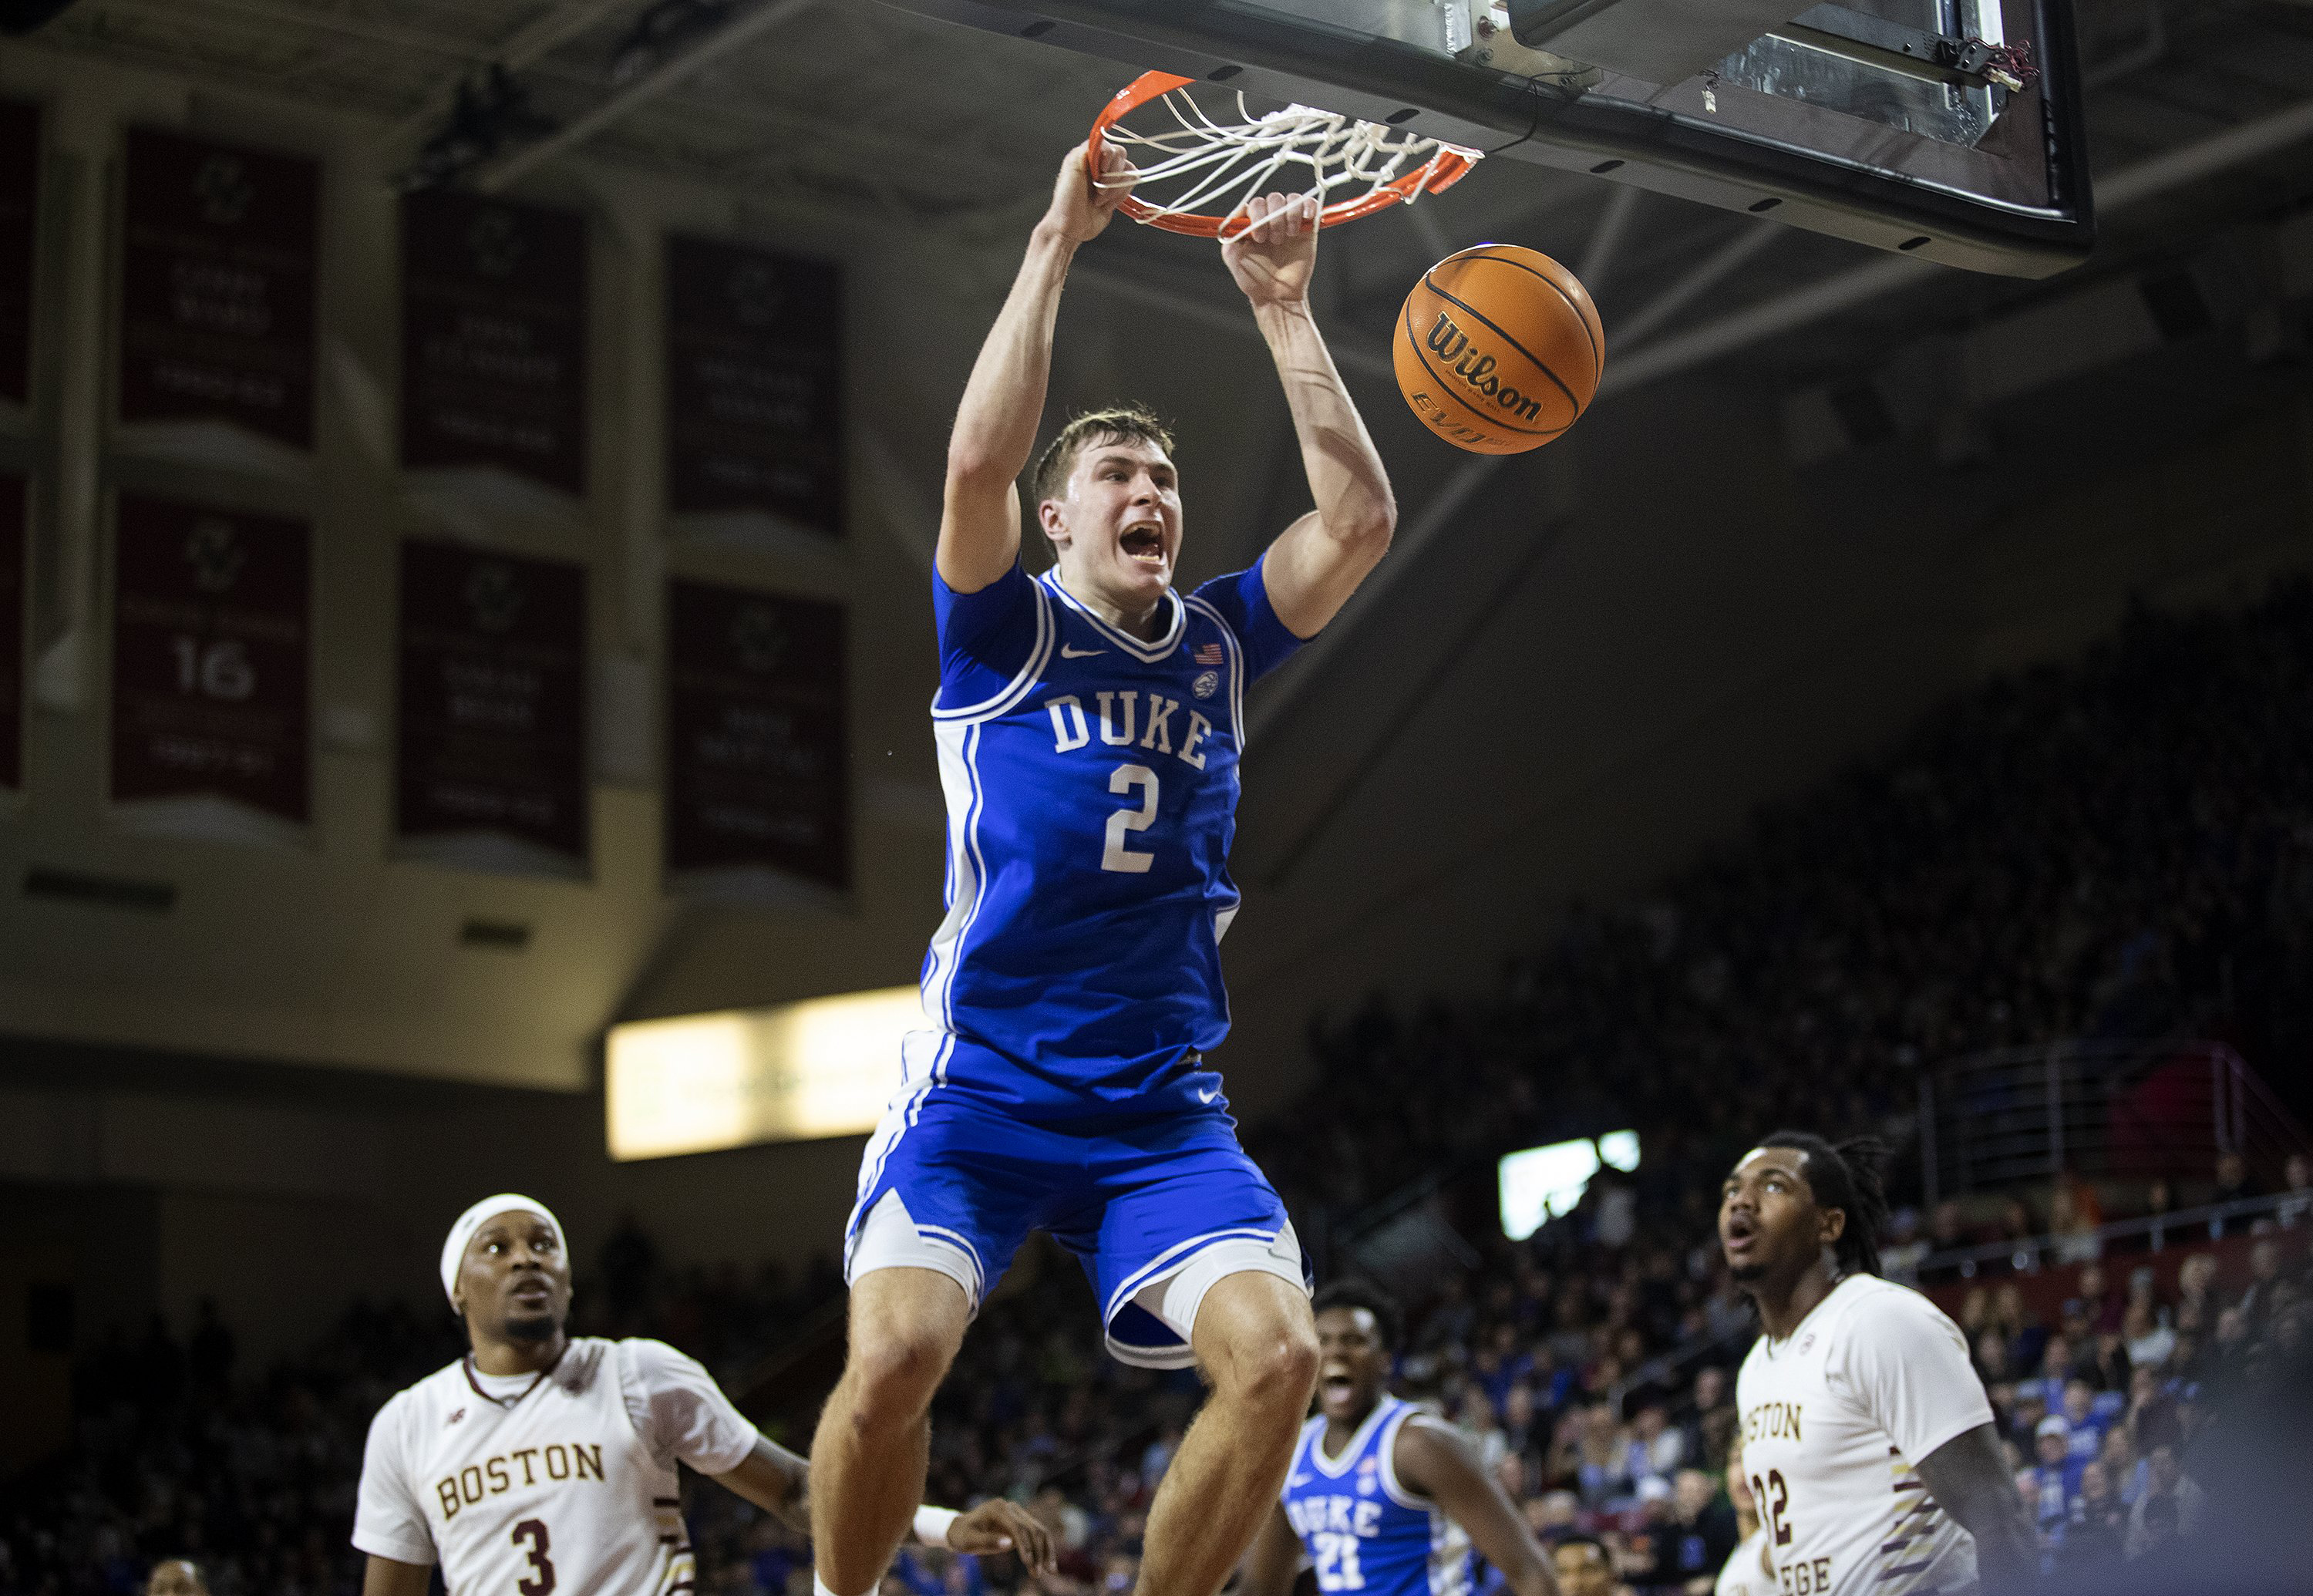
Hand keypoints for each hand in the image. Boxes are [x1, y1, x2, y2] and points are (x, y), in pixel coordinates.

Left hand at [947, 1499, 1056, 1575]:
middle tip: (1039, 1573)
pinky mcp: (1021, 1524)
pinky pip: (1036, 1536)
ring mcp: (1018, 1515)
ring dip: (1046, 1551)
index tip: (1028, 1564)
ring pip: (1039, 1532)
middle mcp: (1012, 1508)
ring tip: (1050, 1571)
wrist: (961, 1529)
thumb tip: (1010, 1544)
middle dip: (1039, 1552)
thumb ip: (988, 1541)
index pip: (1018, 1527)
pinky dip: (1043, 1550)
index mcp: (999, 1509)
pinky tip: (1046, 1565)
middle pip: (1033, 1528)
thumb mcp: (969, 1541)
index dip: (1025, 1545)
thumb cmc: (962, 1535)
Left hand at [1042, 141, 1135, 243]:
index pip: (1108, 144)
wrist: (1071, 228)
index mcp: (1087, 155)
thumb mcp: (1072, 169)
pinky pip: (1130, 186)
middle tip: (1098, 190)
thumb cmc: (1066, 200)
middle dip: (1112, 176)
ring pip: (1128, 172)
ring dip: (1115, 189)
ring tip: (1098, 199)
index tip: (1100, 171)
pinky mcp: (1116, 192)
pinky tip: (1106, 204)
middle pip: (1121, 156)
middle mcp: (1099, 164)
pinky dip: (1120, 196)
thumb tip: (1101, 140)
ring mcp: (1109, 178)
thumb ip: (1086, 150)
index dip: (1108, 157)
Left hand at [1222, 191, 1318, 308]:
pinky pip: (1310, 204)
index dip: (1257, 215)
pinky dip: (1308, 206)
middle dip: (1273, 218)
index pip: (1255, 203)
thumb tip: (1240, 209)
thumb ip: (1230, 230)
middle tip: (1273, 241)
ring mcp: (1289, 223)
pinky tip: (1305, 220)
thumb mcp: (1232, 255)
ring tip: (1288, 236)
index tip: (1258, 236)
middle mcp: (1271, 220)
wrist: (1276, 296)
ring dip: (1289, 214)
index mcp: (1253, 224)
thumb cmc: (1253, 279)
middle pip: (1273, 199)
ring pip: (1291, 199)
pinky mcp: (1307, 228)